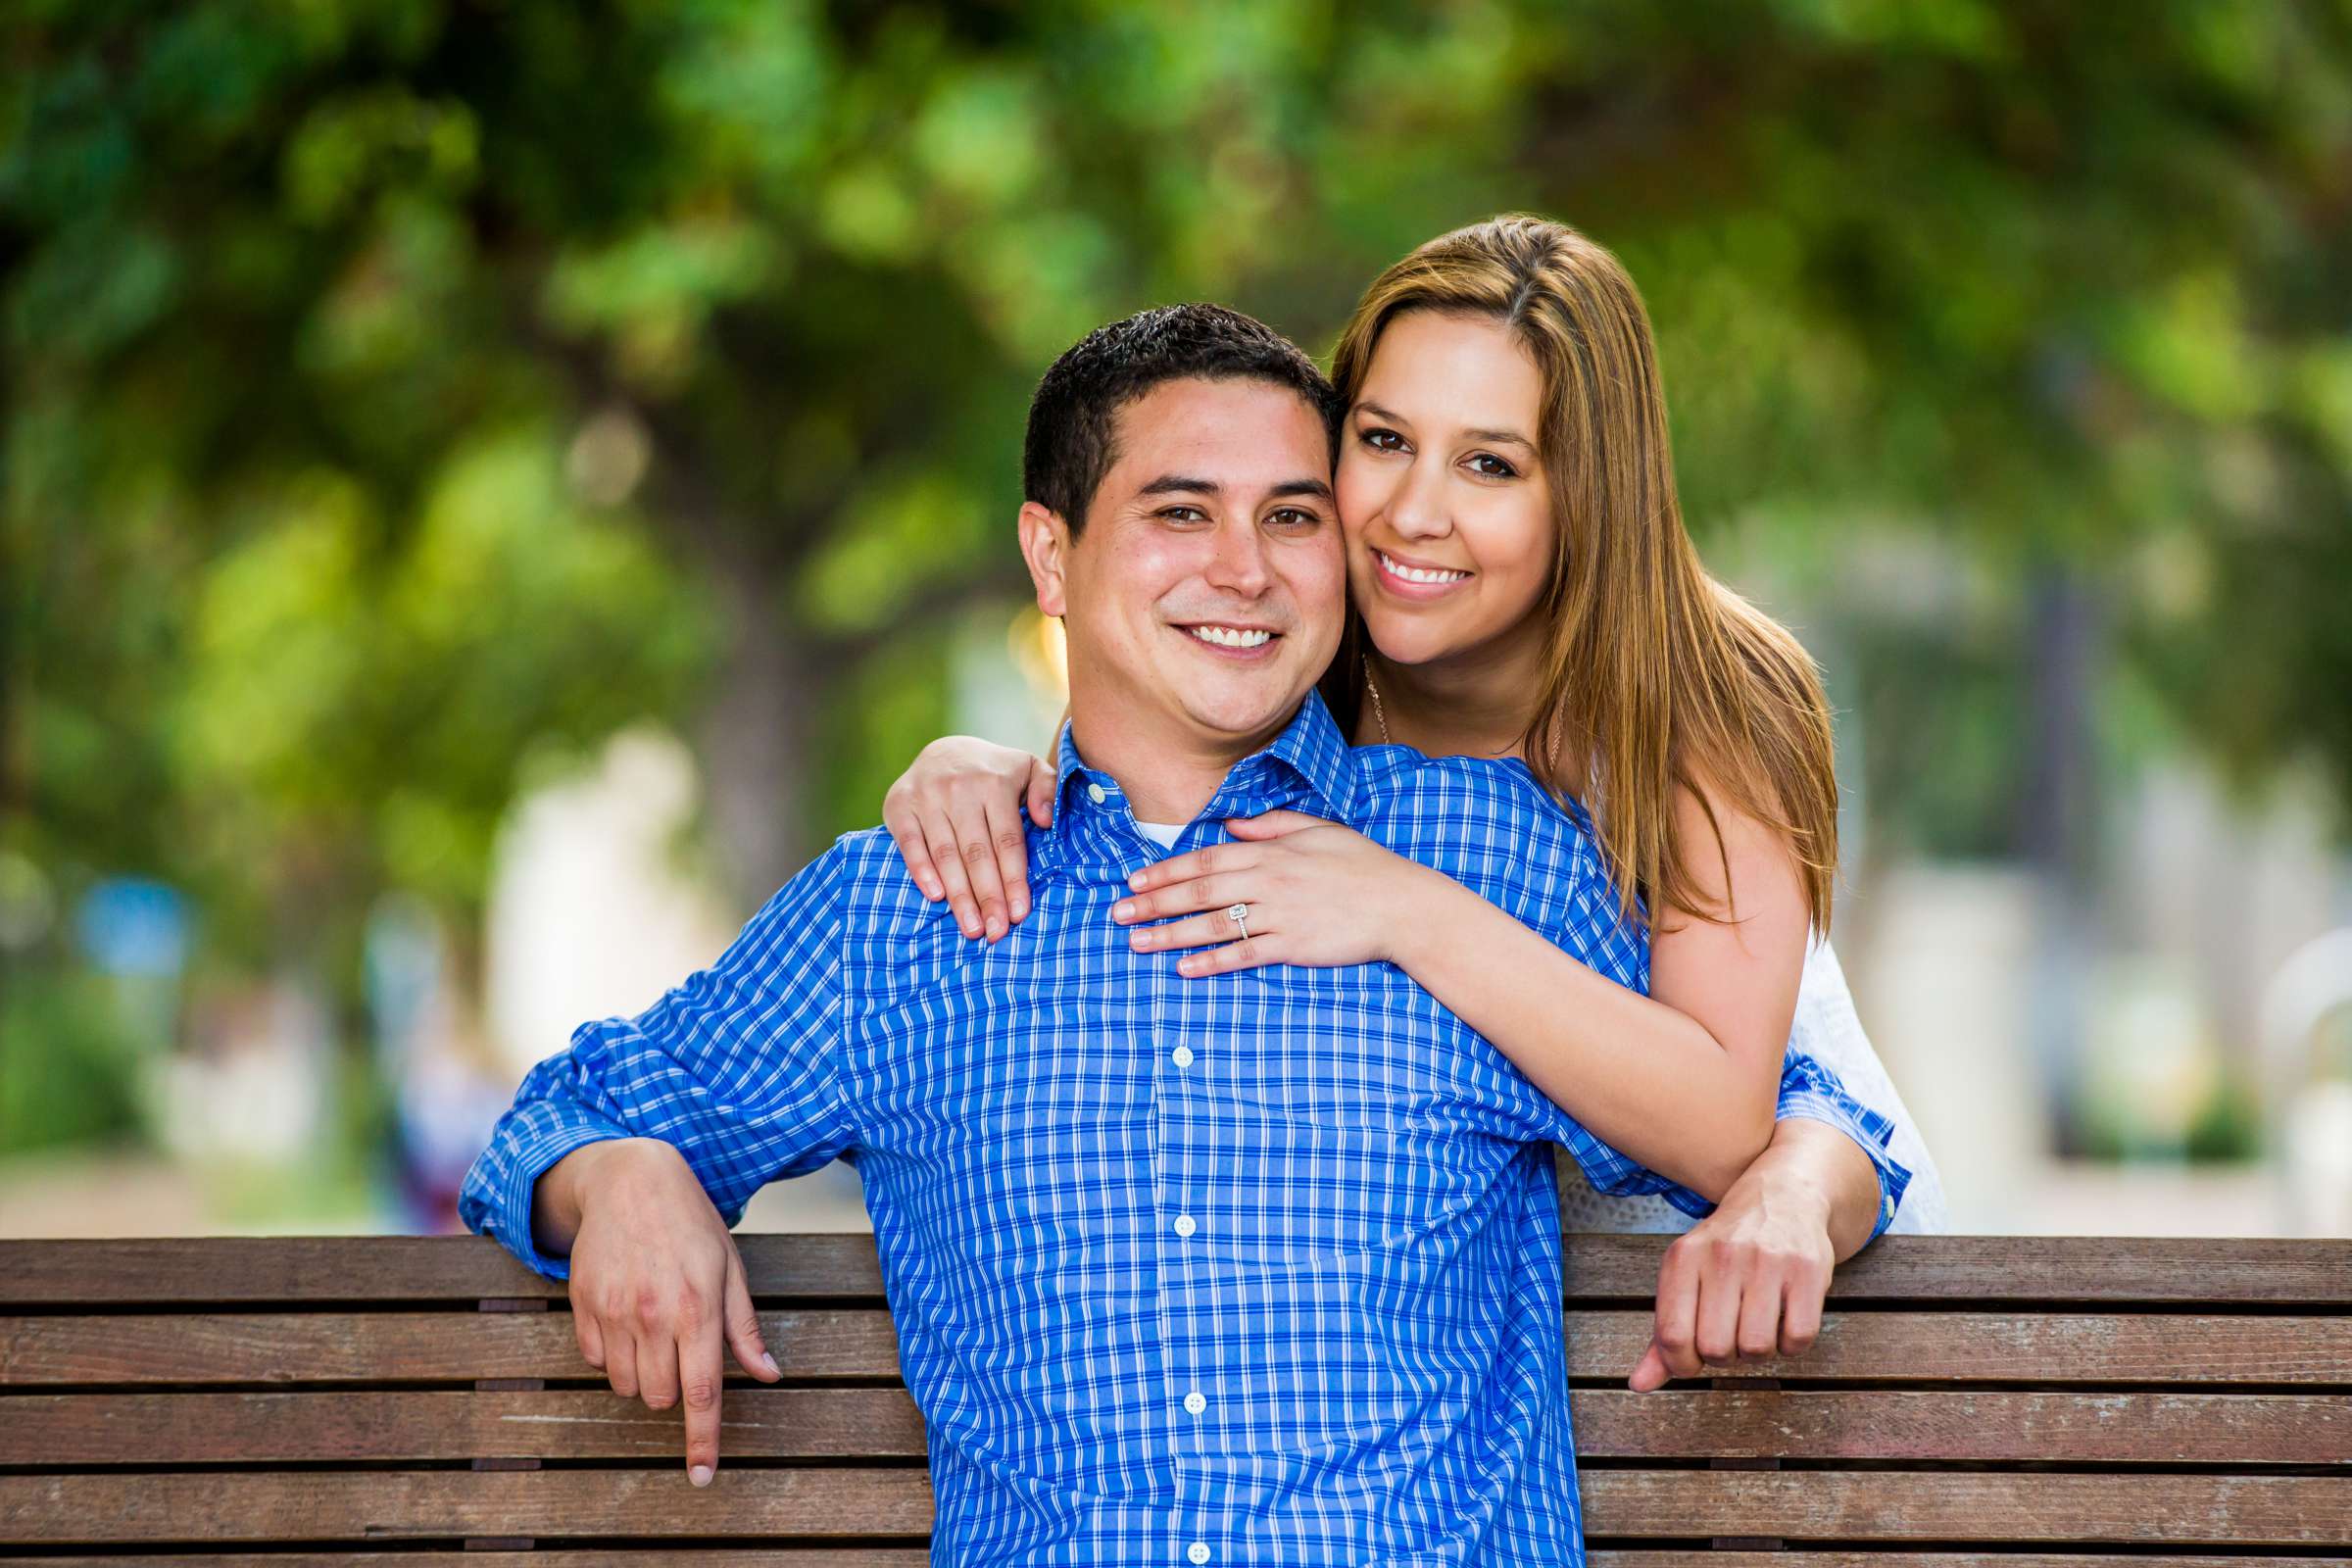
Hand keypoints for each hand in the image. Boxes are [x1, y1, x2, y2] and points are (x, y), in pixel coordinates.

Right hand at [554, 1139, 782, 1484]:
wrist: (630, 1180)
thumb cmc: (691, 1225)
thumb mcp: (730, 1269)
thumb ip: (745, 1328)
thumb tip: (770, 1375)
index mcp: (698, 1309)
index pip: (702, 1394)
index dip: (703, 1441)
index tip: (702, 1477)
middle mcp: (653, 1316)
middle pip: (661, 1396)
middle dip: (675, 1387)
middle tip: (682, 1344)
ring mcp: (612, 1312)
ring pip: (626, 1385)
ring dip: (644, 1373)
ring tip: (654, 1326)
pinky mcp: (582, 1306)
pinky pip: (594, 1360)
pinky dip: (612, 1353)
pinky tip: (625, 1313)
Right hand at [881, 736, 1054, 941]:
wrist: (945, 750)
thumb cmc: (994, 772)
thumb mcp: (1028, 768)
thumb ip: (1047, 789)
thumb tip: (1047, 820)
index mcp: (994, 783)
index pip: (1007, 840)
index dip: (1013, 879)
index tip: (1019, 913)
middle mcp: (960, 789)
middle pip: (977, 853)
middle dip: (988, 896)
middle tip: (996, 931)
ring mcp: (927, 796)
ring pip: (946, 854)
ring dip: (958, 895)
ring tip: (971, 928)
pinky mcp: (899, 805)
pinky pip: (910, 844)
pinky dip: (921, 871)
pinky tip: (936, 897)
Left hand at [1110, 809, 1437, 974]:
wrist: (1402, 905)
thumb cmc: (1362, 866)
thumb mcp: (1318, 830)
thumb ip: (1271, 825)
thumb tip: (1232, 825)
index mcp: (1270, 851)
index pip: (1206, 858)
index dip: (1166, 870)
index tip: (1134, 879)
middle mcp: (1269, 881)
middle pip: (1199, 891)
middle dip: (1154, 902)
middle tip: (1118, 913)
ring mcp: (1280, 915)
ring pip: (1213, 924)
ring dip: (1170, 934)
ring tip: (1137, 943)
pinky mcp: (1293, 947)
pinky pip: (1244, 955)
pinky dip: (1211, 962)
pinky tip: (1184, 968)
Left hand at [1628, 1154, 1834, 1390]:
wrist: (1782, 1198)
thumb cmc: (1725, 1252)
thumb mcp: (1686, 1279)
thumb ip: (1663, 1335)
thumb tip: (1639, 1385)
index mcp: (1683, 1258)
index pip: (1672, 1336)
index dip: (1681, 1364)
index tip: (1693, 1360)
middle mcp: (1722, 1256)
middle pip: (1715, 1348)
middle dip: (1723, 1356)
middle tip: (1730, 1334)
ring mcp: (1766, 1261)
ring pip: (1756, 1348)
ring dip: (1758, 1352)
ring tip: (1756, 1325)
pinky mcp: (1807, 1270)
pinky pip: (1797, 1338)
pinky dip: (1791, 1344)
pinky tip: (1784, 1320)